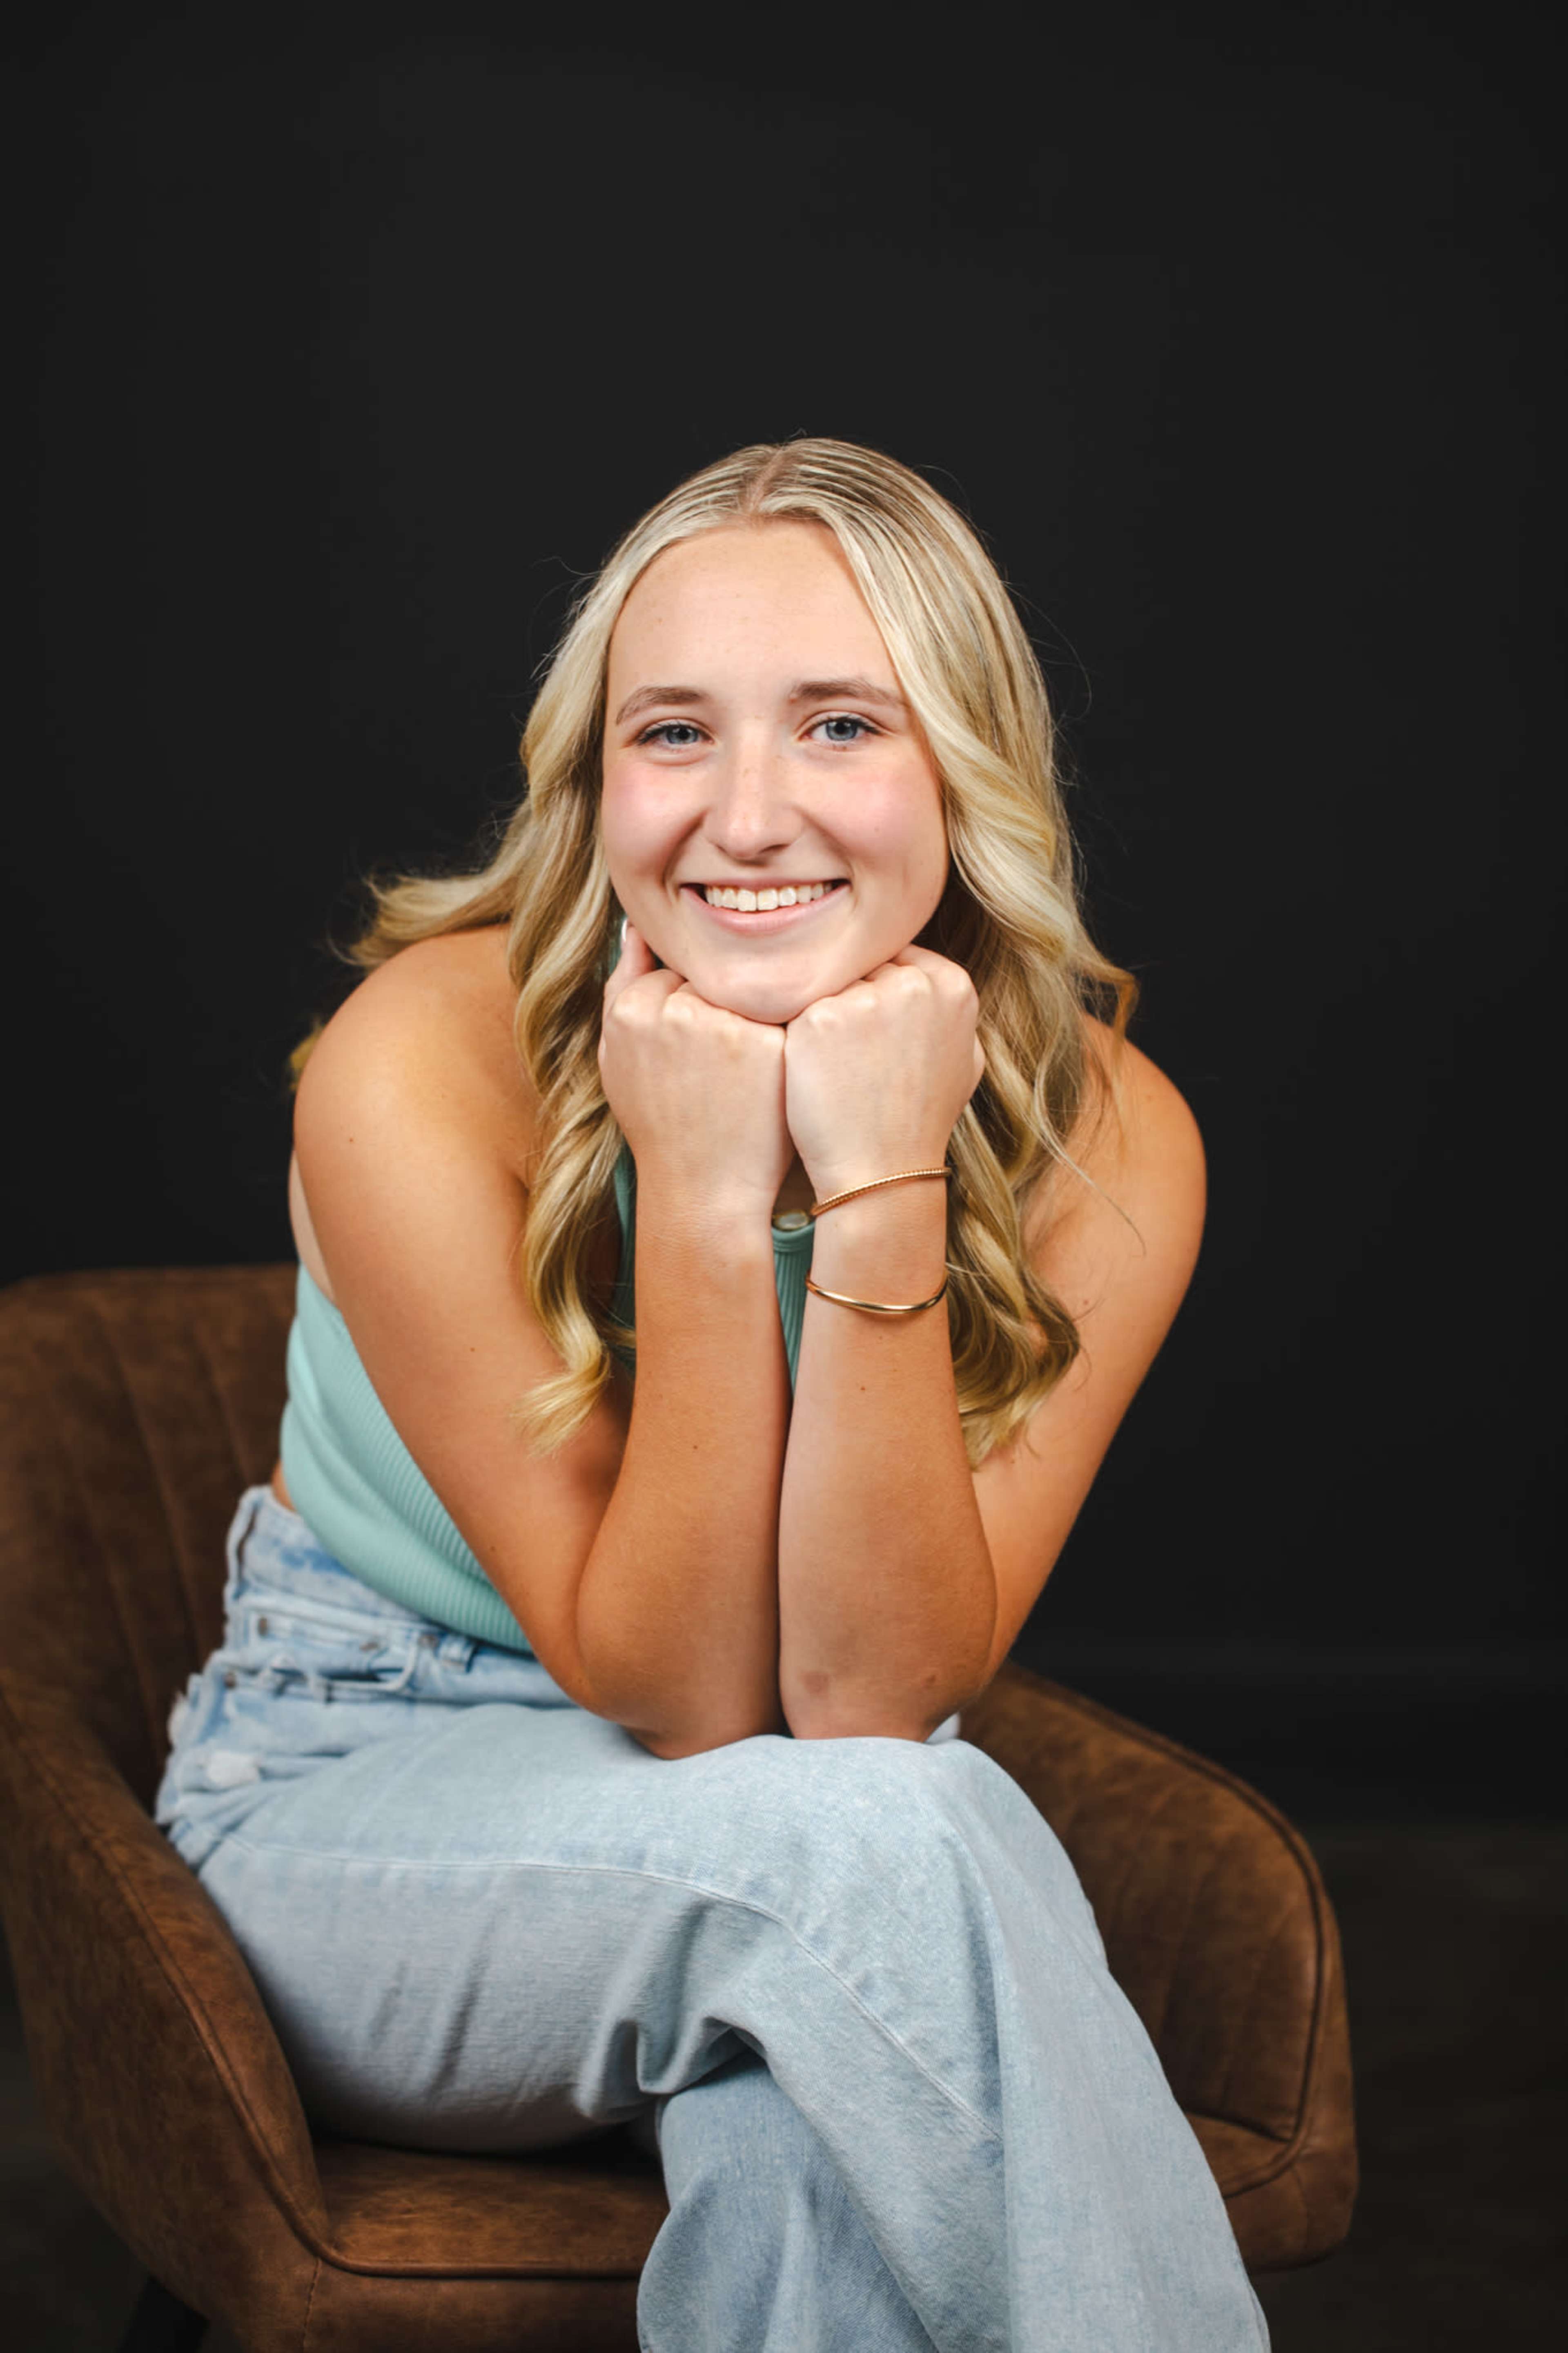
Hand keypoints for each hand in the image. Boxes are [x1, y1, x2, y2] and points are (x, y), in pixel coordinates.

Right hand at [597, 923, 792, 1218]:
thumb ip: (622, 987)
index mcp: (634, 1009)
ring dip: (755, 1016)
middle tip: (723, 1063)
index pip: (674, 969)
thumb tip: (638, 925)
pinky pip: (783, 1010)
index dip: (690, 1007)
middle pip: (713, 975)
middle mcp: (677, 1009)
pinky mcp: (769, 1043)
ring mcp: (726, 1024)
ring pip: (750, 988)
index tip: (695, 1051)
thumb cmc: (661, 1126)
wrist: (705, 1190)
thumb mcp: (618, 1058)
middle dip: (722, 1008)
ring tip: (748, 1070)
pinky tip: (777, 1070)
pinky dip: (784, 1033)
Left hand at [782, 947, 985, 1198]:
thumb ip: (947, 1009)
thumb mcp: (962, 1059)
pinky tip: (811, 1070)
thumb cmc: (919, 1119)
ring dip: (824, 1018)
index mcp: (952, 985)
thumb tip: (928, 976)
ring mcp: (864, 999)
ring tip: (835, 1066)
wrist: (881, 1172)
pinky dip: (798, 1038)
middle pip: (863, 967)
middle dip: (853, 999)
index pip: (899, 957)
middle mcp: (913, 984)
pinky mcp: (818, 1020)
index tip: (874, 1030)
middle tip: (853, 1053)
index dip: (881, 992)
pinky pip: (797, 1010)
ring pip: (829, 986)